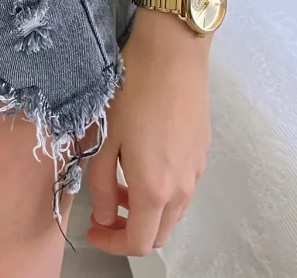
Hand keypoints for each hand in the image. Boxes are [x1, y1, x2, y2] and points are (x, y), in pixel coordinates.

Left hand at [86, 10, 210, 256]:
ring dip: (145, 208)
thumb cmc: (132, 91)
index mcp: (154, 190)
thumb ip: (100, 183)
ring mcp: (197, 170)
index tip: (93, 230)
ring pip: (172, 210)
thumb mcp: (105, 138)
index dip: (112, 244)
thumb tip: (104, 215)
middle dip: (129, 229)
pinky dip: (160, 188)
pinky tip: (141, 159)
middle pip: (159, 232)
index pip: (138, 243)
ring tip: (118, 180)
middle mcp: (182, 188)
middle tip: (103, 209)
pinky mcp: (203, 151)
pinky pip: (182, 186)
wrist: (172, 52)